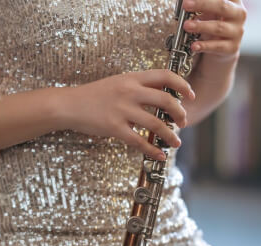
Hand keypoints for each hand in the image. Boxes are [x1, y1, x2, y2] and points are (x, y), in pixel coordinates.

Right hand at [59, 69, 195, 160]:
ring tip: (176, 143)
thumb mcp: (118, 83)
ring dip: (171, 136)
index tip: (191, 96)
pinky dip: (152, 150)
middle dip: (180, 113)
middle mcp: (129, 91)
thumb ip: (139, 87)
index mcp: (132, 78)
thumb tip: (162, 98)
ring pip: (156, 124)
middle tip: (183, 123)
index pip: (165, 75)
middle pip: (166, 100)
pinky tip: (159, 155)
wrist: (69, 104)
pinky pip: (139, 141)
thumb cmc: (95, 95)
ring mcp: (122, 110)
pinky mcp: (114, 128)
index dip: (182, 85)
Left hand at [182, 0, 246, 60]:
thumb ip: (203, 5)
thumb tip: (187, 2)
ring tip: (186, 26)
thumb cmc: (216, 22)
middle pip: (222, 7)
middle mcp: (239, 14)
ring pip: (218, 27)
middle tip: (186, 5)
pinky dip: (204, 46)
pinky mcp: (232, 47)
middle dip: (202, 4)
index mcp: (234, 1)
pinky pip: (217, 46)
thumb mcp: (211, 10)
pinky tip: (194, 45)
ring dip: (200, 26)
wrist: (224, 46)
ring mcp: (237, 32)